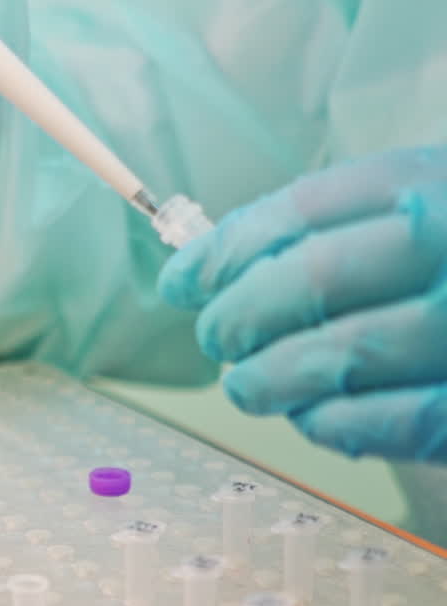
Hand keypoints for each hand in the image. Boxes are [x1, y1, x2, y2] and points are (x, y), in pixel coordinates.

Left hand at [158, 148, 446, 462]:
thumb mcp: (437, 201)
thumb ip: (352, 219)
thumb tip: (212, 262)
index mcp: (436, 181)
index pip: (300, 209)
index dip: (225, 249)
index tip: (183, 279)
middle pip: (309, 278)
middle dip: (239, 314)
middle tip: (216, 337)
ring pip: (339, 354)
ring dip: (269, 377)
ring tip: (245, 384)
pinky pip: (396, 421)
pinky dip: (337, 424)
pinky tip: (314, 419)